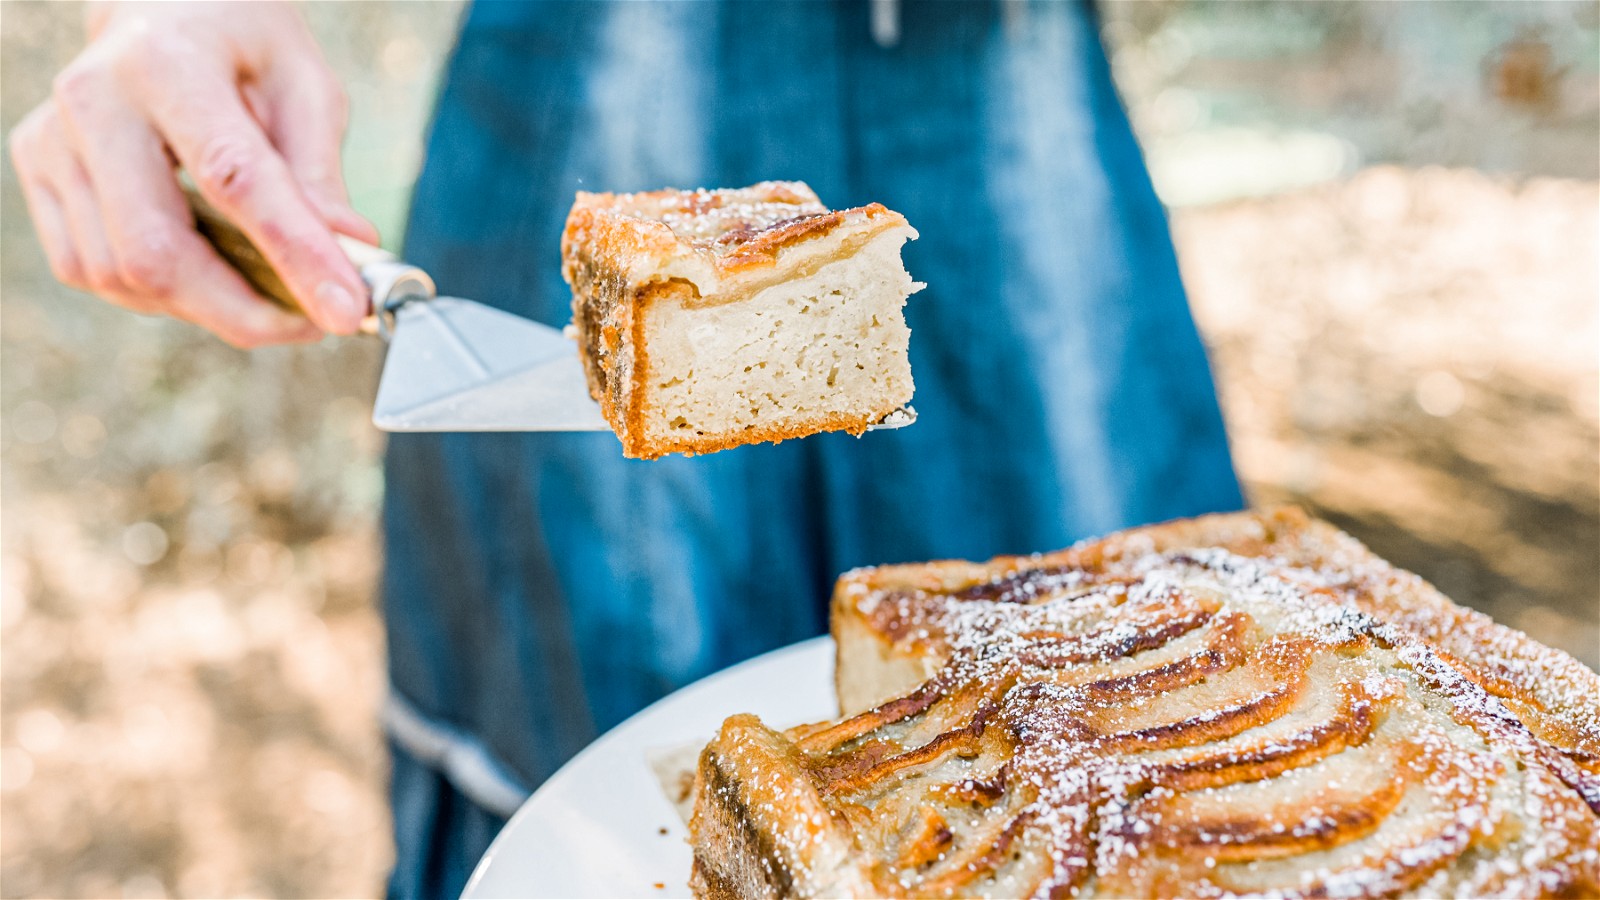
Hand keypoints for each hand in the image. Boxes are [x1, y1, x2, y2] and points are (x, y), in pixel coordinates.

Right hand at [7, 1, 378, 346]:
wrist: (163, 8)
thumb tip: (349, 255)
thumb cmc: (242, 43)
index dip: (294, 256)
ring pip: (122, 275)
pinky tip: (205, 268)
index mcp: (167, 63)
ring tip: (266, 288)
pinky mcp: (38, 171)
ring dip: (208, 307)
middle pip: (158, 252)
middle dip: (244, 311)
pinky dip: (160, 293)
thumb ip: (320, 173)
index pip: (234, 178)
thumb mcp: (305, 85)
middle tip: (312, 322)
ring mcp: (52, 139)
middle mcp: (93, 100)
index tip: (346, 310)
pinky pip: (93, 270)